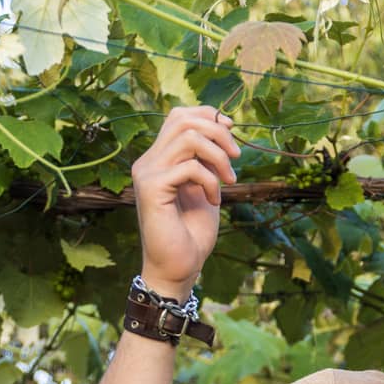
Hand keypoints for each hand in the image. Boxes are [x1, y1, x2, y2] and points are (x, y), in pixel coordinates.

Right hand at [130, 105, 239, 295]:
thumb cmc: (191, 232)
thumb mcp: (204, 187)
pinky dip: (211, 181)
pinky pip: (190, 167)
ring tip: (230, 180)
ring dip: (218, 156)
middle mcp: (148, 162)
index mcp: (158, 159)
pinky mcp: (152, 188)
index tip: (232, 130)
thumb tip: (222, 126)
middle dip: (218, 132)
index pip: (178, 116)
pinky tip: (214, 200)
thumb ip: (206, 159)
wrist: (178, 267)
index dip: (207, 115)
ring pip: (188, 137)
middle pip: (182, 119)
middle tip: (237, 158)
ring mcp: (147, 173)